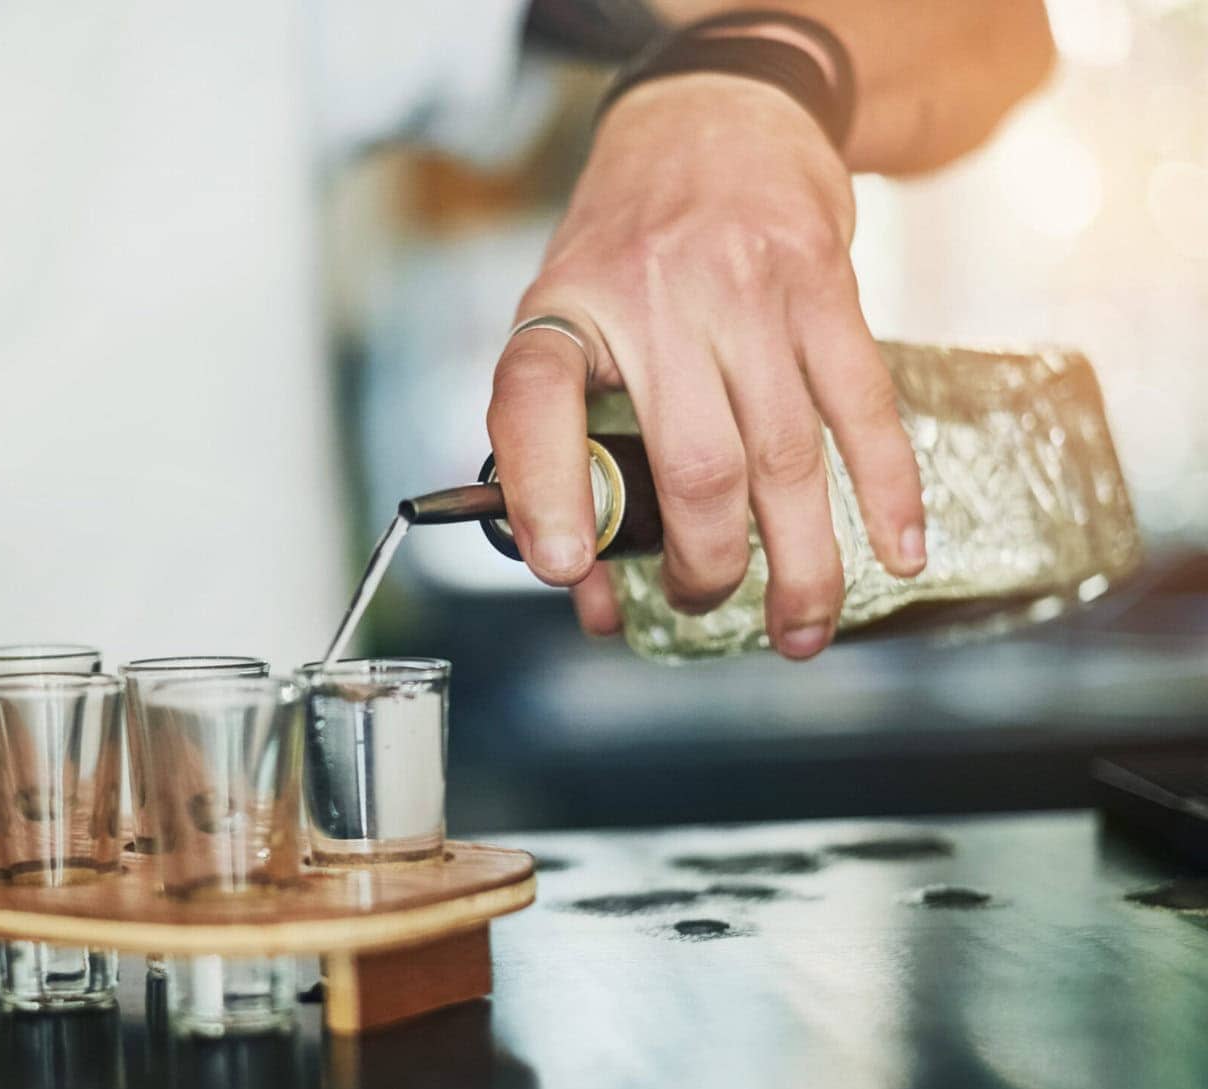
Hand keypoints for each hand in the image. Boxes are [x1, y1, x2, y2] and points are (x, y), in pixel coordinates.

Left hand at [485, 74, 925, 658]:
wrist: (716, 118)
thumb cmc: (627, 250)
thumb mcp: (565, 323)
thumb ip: (562, 450)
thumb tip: (586, 590)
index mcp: (566, 312)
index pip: (534, 404)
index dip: (543, 495)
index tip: (564, 571)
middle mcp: (653, 299)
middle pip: (692, 467)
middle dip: (704, 566)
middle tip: (701, 602)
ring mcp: (747, 290)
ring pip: (783, 457)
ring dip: (798, 562)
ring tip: (798, 628)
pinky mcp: (825, 284)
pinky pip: (862, 407)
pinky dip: (886, 491)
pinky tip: (897, 552)